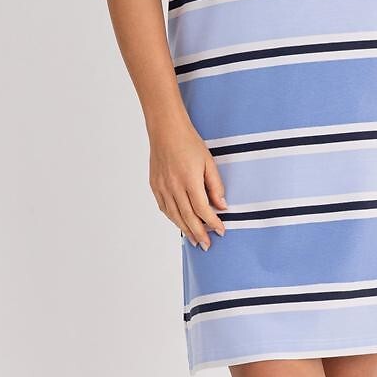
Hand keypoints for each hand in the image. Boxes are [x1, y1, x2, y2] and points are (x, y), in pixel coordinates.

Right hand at [148, 115, 227, 250]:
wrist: (166, 130)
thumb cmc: (189, 143)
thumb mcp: (209, 162)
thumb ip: (215, 185)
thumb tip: (221, 206)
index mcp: (189, 179)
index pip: (202, 209)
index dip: (212, 223)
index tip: (221, 231)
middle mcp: (173, 186)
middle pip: (187, 217)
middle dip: (199, 233)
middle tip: (206, 246)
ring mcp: (162, 187)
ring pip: (174, 215)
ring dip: (185, 230)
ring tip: (194, 240)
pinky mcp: (155, 185)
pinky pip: (164, 207)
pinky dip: (173, 218)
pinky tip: (180, 223)